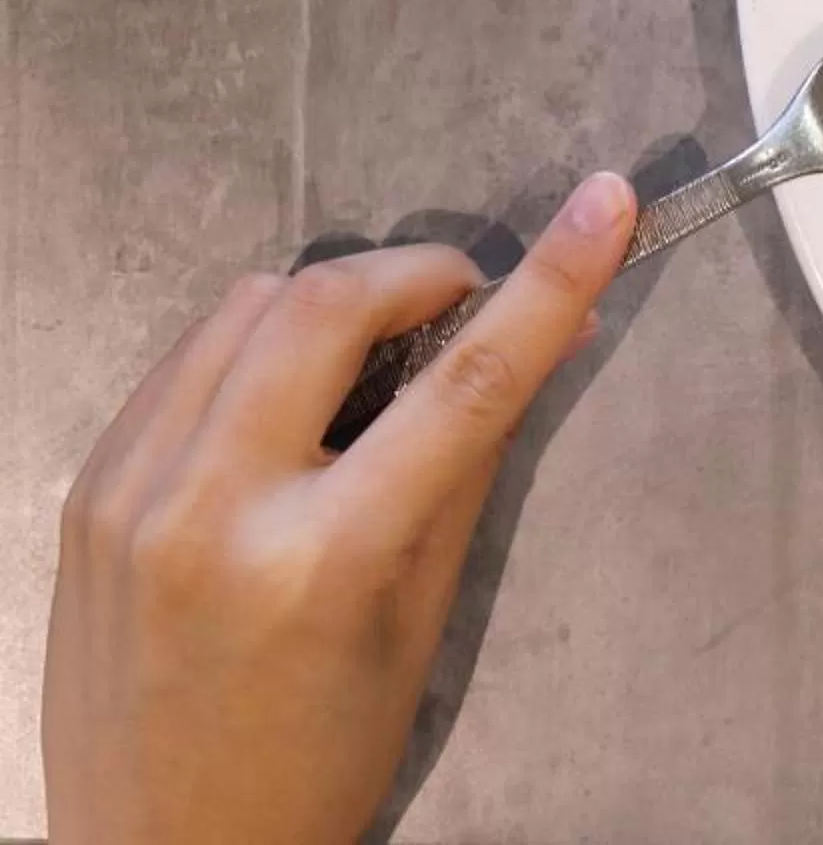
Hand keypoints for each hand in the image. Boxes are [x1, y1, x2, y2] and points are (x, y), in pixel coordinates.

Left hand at [44, 172, 635, 844]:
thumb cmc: (323, 752)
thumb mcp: (420, 619)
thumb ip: (473, 462)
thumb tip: (547, 336)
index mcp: (322, 561)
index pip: (463, 384)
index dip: (546, 283)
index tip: (603, 203)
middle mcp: (212, 509)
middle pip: (328, 305)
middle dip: (418, 273)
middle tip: (463, 299)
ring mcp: (131, 491)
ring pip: (245, 307)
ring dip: (332, 302)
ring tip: (373, 358)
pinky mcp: (87, 486)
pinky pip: (184, 359)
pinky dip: (255, 347)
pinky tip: (287, 404)